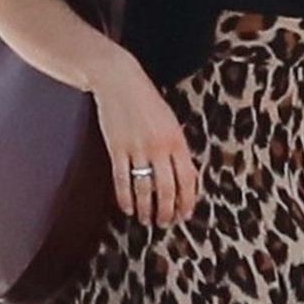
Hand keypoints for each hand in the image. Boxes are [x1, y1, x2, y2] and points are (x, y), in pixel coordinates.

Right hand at [91, 51, 197, 226]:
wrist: (119, 80)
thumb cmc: (147, 100)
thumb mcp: (170, 122)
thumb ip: (176, 148)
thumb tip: (182, 177)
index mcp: (177, 140)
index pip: (187, 179)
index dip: (187, 201)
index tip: (184, 215)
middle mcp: (159, 147)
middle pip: (166, 189)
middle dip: (167, 211)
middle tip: (165, 223)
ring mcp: (137, 148)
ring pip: (144, 189)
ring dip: (146, 209)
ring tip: (146, 220)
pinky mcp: (116, 148)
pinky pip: (122, 180)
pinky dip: (125, 198)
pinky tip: (128, 208)